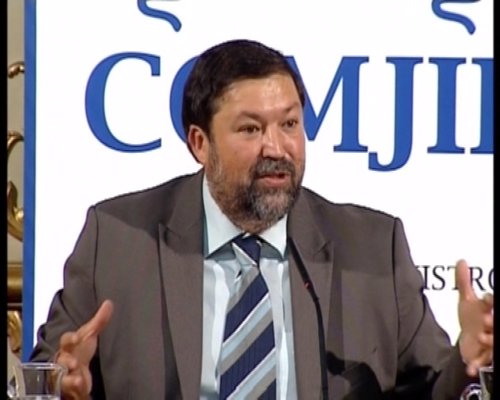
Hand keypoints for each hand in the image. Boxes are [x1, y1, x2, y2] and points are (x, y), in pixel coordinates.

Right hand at [55, 300, 113, 399]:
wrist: (76, 369)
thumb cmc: (81, 349)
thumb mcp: (89, 335)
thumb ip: (99, 321)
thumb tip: (108, 303)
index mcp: (69, 345)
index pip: (66, 340)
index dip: (70, 338)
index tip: (76, 337)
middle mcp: (63, 360)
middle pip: (61, 360)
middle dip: (66, 361)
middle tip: (74, 362)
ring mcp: (64, 374)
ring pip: (61, 377)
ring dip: (68, 379)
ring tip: (78, 379)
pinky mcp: (68, 387)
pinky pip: (68, 389)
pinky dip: (74, 388)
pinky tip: (80, 386)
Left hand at [455, 260, 493, 376]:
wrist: (471, 341)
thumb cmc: (473, 319)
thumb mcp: (467, 300)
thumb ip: (464, 282)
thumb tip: (461, 260)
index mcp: (489, 311)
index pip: (492, 303)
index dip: (489, 301)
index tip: (485, 297)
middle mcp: (492, 326)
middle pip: (495, 322)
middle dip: (493, 320)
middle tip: (487, 319)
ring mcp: (490, 341)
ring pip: (493, 341)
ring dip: (490, 340)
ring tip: (482, 337)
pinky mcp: (484, 355)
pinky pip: (483, 361)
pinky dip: (476, 364)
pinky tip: (470, 367)